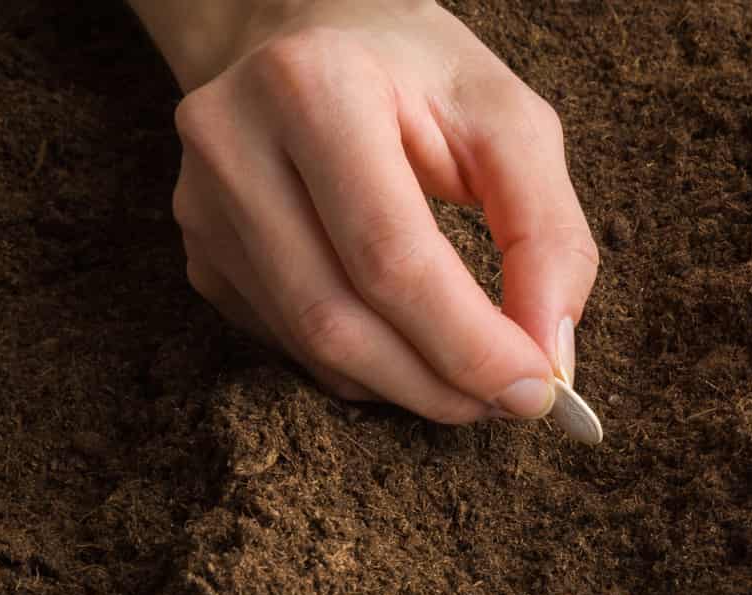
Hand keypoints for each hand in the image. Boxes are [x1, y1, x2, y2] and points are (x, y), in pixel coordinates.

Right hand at [136, 0, 597, 420]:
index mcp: (312, 87)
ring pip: (313, 347)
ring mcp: (203, 207)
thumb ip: (547, 232)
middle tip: (513, 400)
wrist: (303, 34)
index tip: (537, 386)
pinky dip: (369, 370)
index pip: (390, 256)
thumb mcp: (507, 119)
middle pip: (339, 317)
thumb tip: (548, 353)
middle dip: (441, 381)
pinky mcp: (202, 256)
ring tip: (477, 381)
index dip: (468, 343)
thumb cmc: (417, 74)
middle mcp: (233, 144)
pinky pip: (294, 348)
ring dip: (410, 387)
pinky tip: (414, 347)